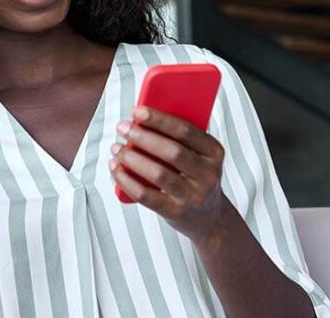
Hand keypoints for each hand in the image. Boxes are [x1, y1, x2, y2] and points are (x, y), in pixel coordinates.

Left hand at [109, 106, 225, 241]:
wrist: (209, 217)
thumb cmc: (195, 176)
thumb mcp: (198, 155)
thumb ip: (178, 138)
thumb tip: (140, 120)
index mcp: (213, 152)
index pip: (185, 131)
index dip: (159, 119)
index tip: (136, 111)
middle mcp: (207, 174)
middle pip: (172, 151)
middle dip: (143, 137)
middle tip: (122, 127)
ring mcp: (193, 196)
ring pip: (158, 174)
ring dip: (132, 158)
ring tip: (116, 148)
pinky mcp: (176, 212)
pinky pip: (146, 196)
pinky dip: (127, 181)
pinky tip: (116, 169)